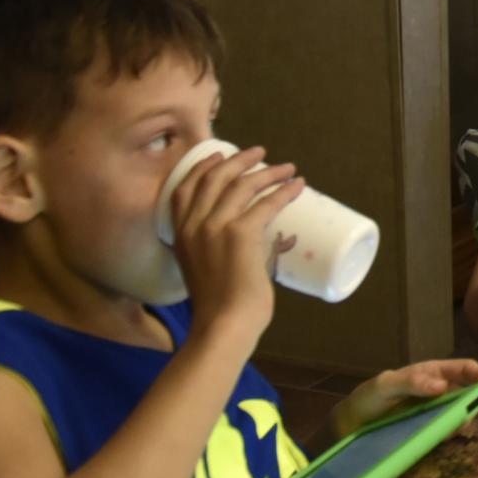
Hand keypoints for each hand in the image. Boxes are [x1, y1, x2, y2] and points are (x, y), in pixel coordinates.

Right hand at [166, 144, 304, 337]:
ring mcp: (215, 227)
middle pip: (214, 177)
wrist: (223, 324)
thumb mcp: (203, 269)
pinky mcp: (240, 233)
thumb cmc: (218, 307)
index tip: (219, 156)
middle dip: (238, 160)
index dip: (202, 168)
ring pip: (242, 184)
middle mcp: (193, 225)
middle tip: (259, 153)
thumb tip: (252, 242)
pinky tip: (298, 186)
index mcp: (179, 235)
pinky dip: (285, 191)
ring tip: (287, 168)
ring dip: (268, 172)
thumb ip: (216, 250)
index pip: (183, 189)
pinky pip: (267, 202)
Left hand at [332, 358, 477, 438]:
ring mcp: (433, 411)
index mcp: (431, 373)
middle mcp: (437, 391)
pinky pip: (446, 430)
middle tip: (469, 416)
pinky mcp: (428, 429)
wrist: (352, 424)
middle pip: (466, 393)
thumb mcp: (386, 385)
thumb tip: (443, 385)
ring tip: (452, 430)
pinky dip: (450, 433)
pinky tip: (441, 438)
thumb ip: (412, 382)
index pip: (463, 369)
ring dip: (461, 420)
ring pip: (458, 413)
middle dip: (474, 402)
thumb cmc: (369, 397)